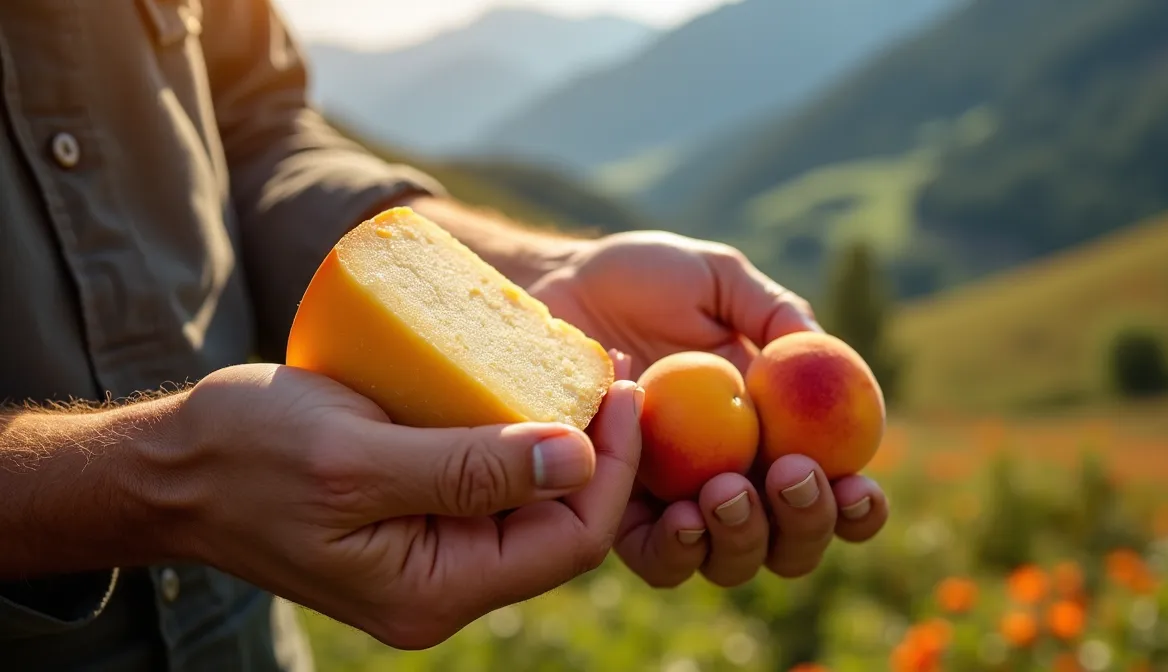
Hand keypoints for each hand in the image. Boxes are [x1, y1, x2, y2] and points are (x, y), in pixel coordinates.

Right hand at [169, 363, 641, 648]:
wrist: (173, 467)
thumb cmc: (247, 454)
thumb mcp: (356, 457)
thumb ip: (468, 467)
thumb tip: (578, 458)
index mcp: (434, 591)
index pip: (570, 541)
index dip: (612, 466)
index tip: (625, 388)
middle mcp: (443, 587)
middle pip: (561, 526)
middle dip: (597, 450)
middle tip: (611, 371)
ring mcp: (432, 557)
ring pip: (532, 504)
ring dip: (561, 440)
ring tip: (581, 371)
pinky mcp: (418, 520)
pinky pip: (491, 486)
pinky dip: (516, 437)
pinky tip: (529, 387)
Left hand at [528, 231, 889, 587]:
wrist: (554, 289)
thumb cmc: (641, 281)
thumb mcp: (716, 280)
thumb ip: (773, 313)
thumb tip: (826, 357)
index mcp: (774, 435)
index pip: (834, 490)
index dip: (858, 506)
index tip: (858, 485)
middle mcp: (734, 481)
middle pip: (792, 542)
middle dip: (805, 523)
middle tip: (789, 475)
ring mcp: (677, 504)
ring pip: (731, 562)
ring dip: (745, 538)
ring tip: (726, 490)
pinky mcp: (617, 516)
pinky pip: (658, 558)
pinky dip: (680, 549)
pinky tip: (681, 516)